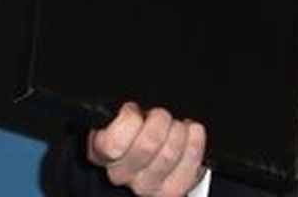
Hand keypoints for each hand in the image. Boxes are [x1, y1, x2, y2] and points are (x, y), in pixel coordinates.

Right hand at [87, 102, 207, 196]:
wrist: (153, 152)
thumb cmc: (137, 127)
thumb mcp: (124, 113)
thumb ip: (125, 111)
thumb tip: (132, 109)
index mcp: (102, 153)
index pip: (112, 143)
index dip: (130, 119)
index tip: (135, 111)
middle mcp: (121, 175)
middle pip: (149, 143)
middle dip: (160, 120)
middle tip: (161, 116)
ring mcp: (146, 187)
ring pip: (170, 153)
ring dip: (179, 131)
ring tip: (176, 127)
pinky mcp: (171, 190)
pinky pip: (190, 163)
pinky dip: (195, 141)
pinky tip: (191, 134)